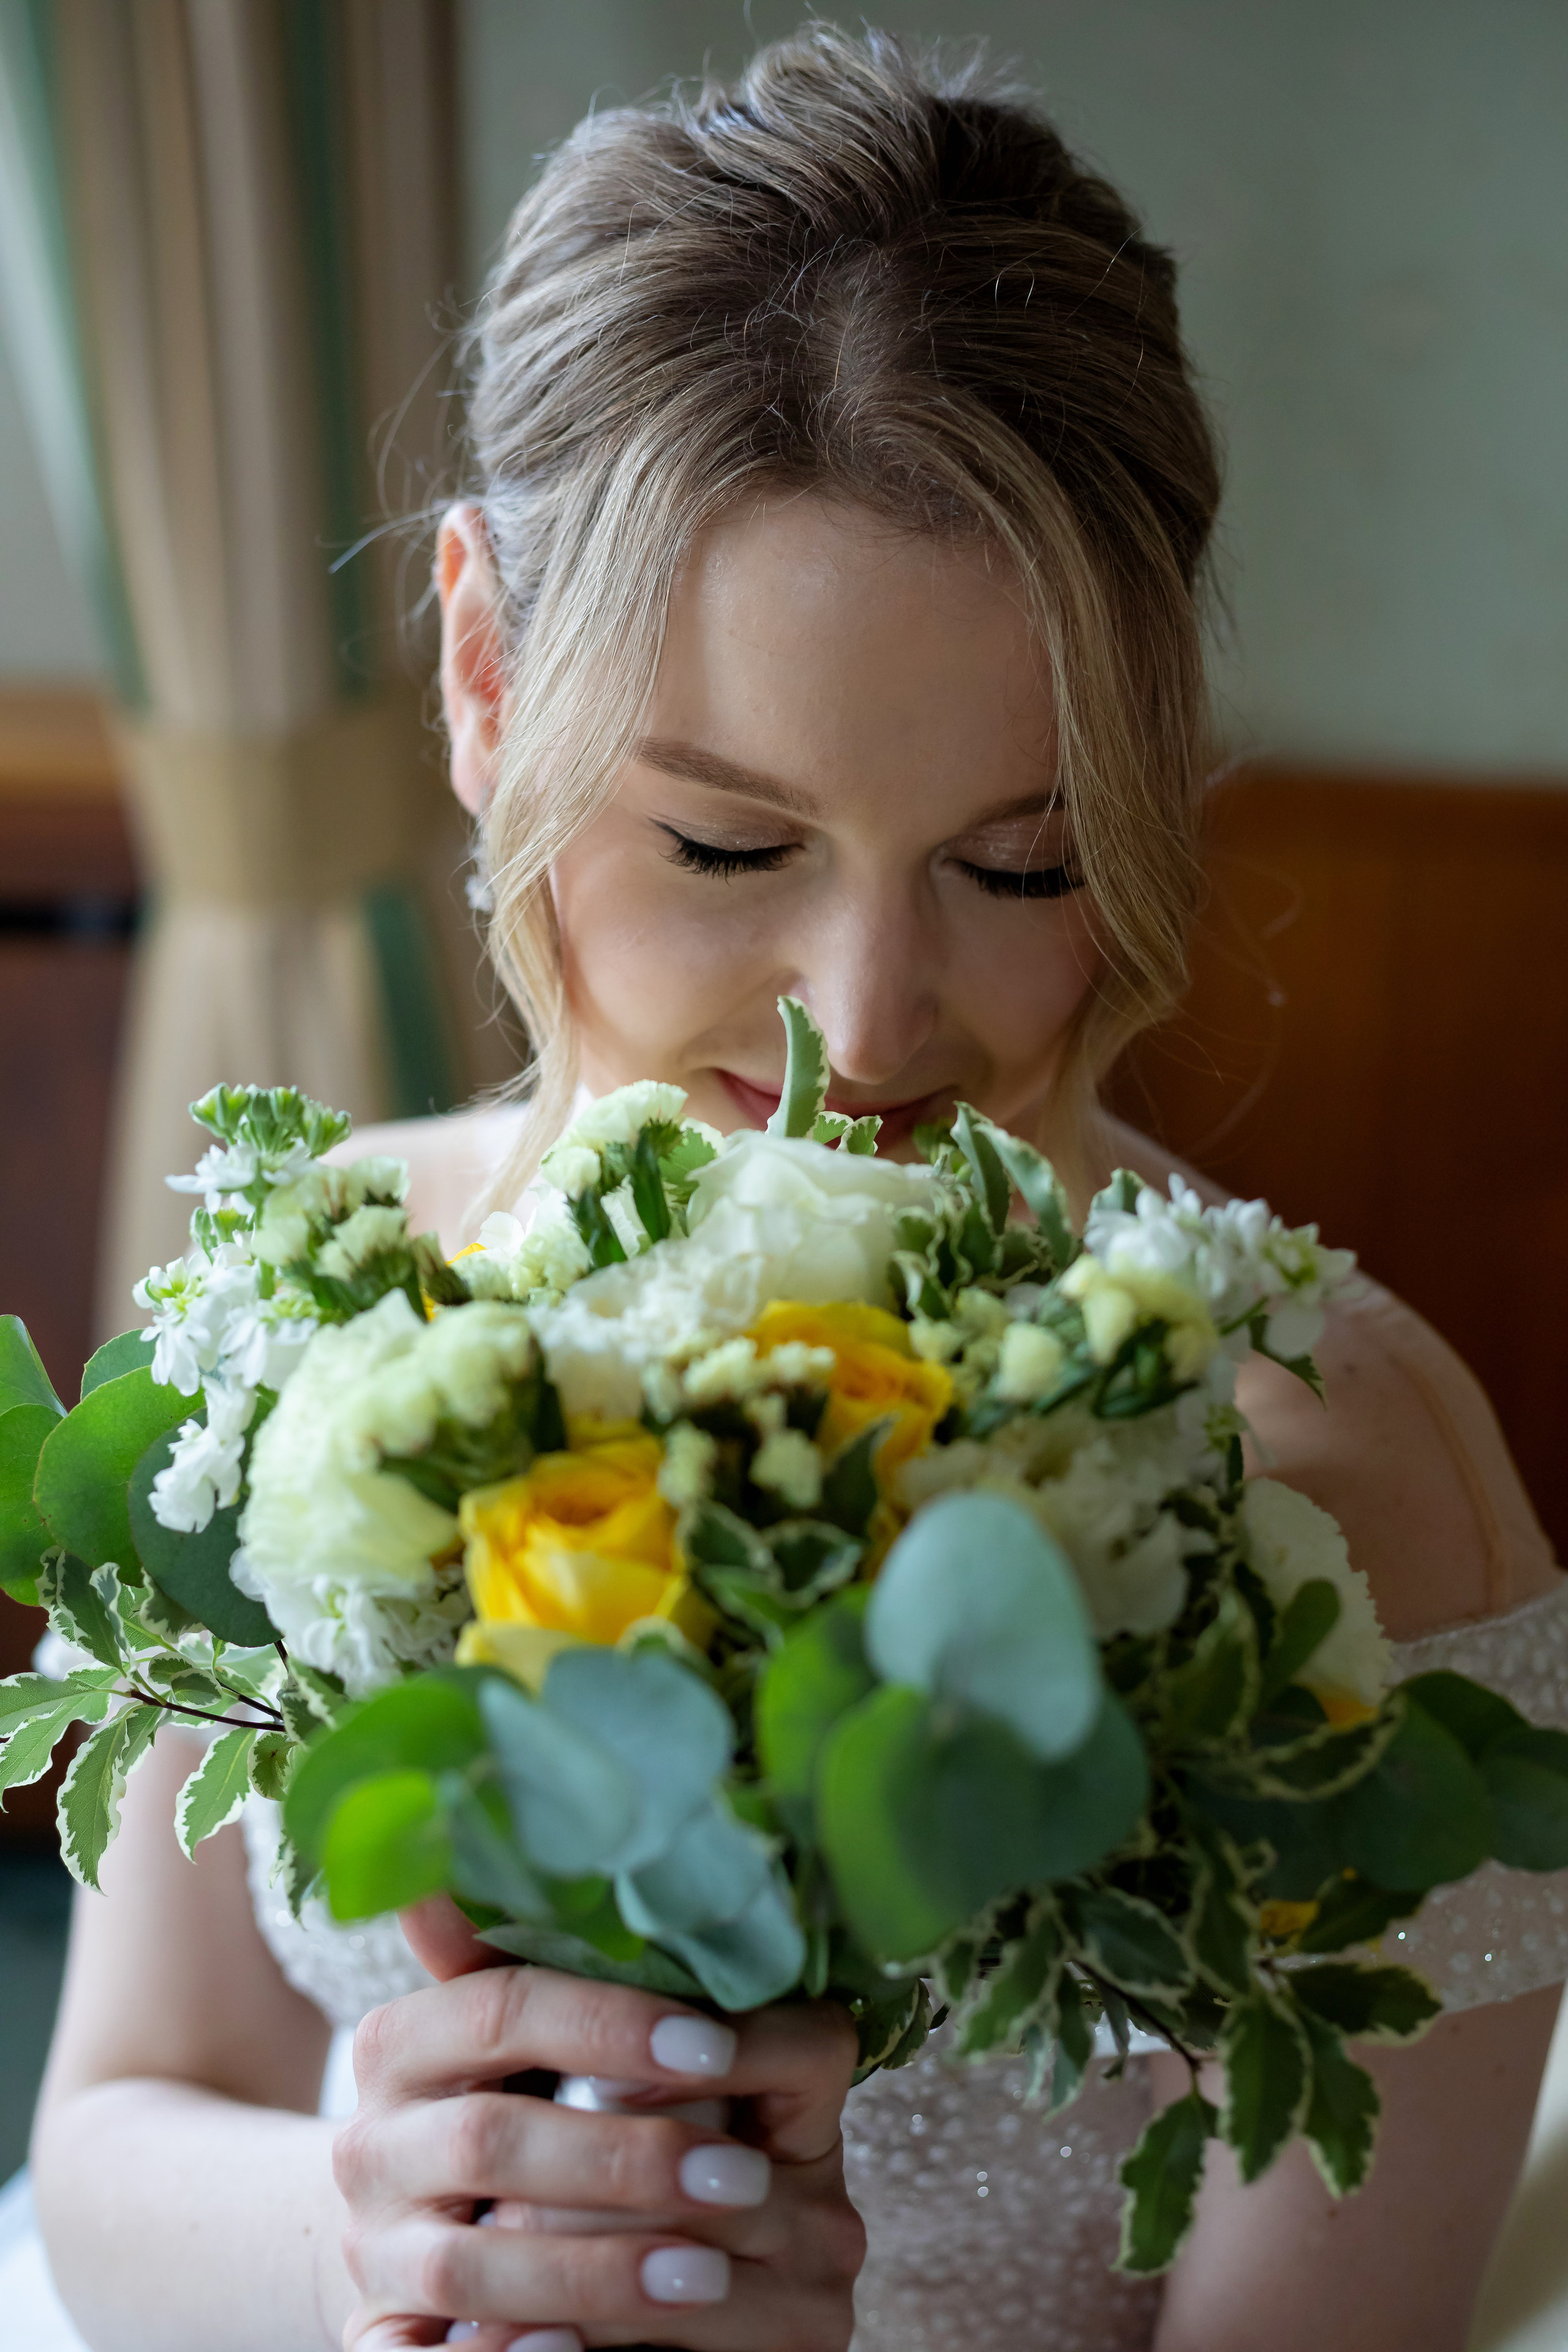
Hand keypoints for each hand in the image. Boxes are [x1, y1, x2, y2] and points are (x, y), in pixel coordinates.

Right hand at [334, 1904, 863, 2348]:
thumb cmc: (504, 2102)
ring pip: (469, 2262)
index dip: (609, 2024)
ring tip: (709, 2275)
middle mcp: (369, 2146)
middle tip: (744, 2182)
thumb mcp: (518, 2027)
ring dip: (595, 2269)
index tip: (715, 2046)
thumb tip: (519, 1851)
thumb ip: (543, 1952)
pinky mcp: (379, 2341)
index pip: (502, 2009)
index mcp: (399, 2043)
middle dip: (625, 2160)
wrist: (410, 2229)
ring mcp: (371, 2252)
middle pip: (492, 2140)